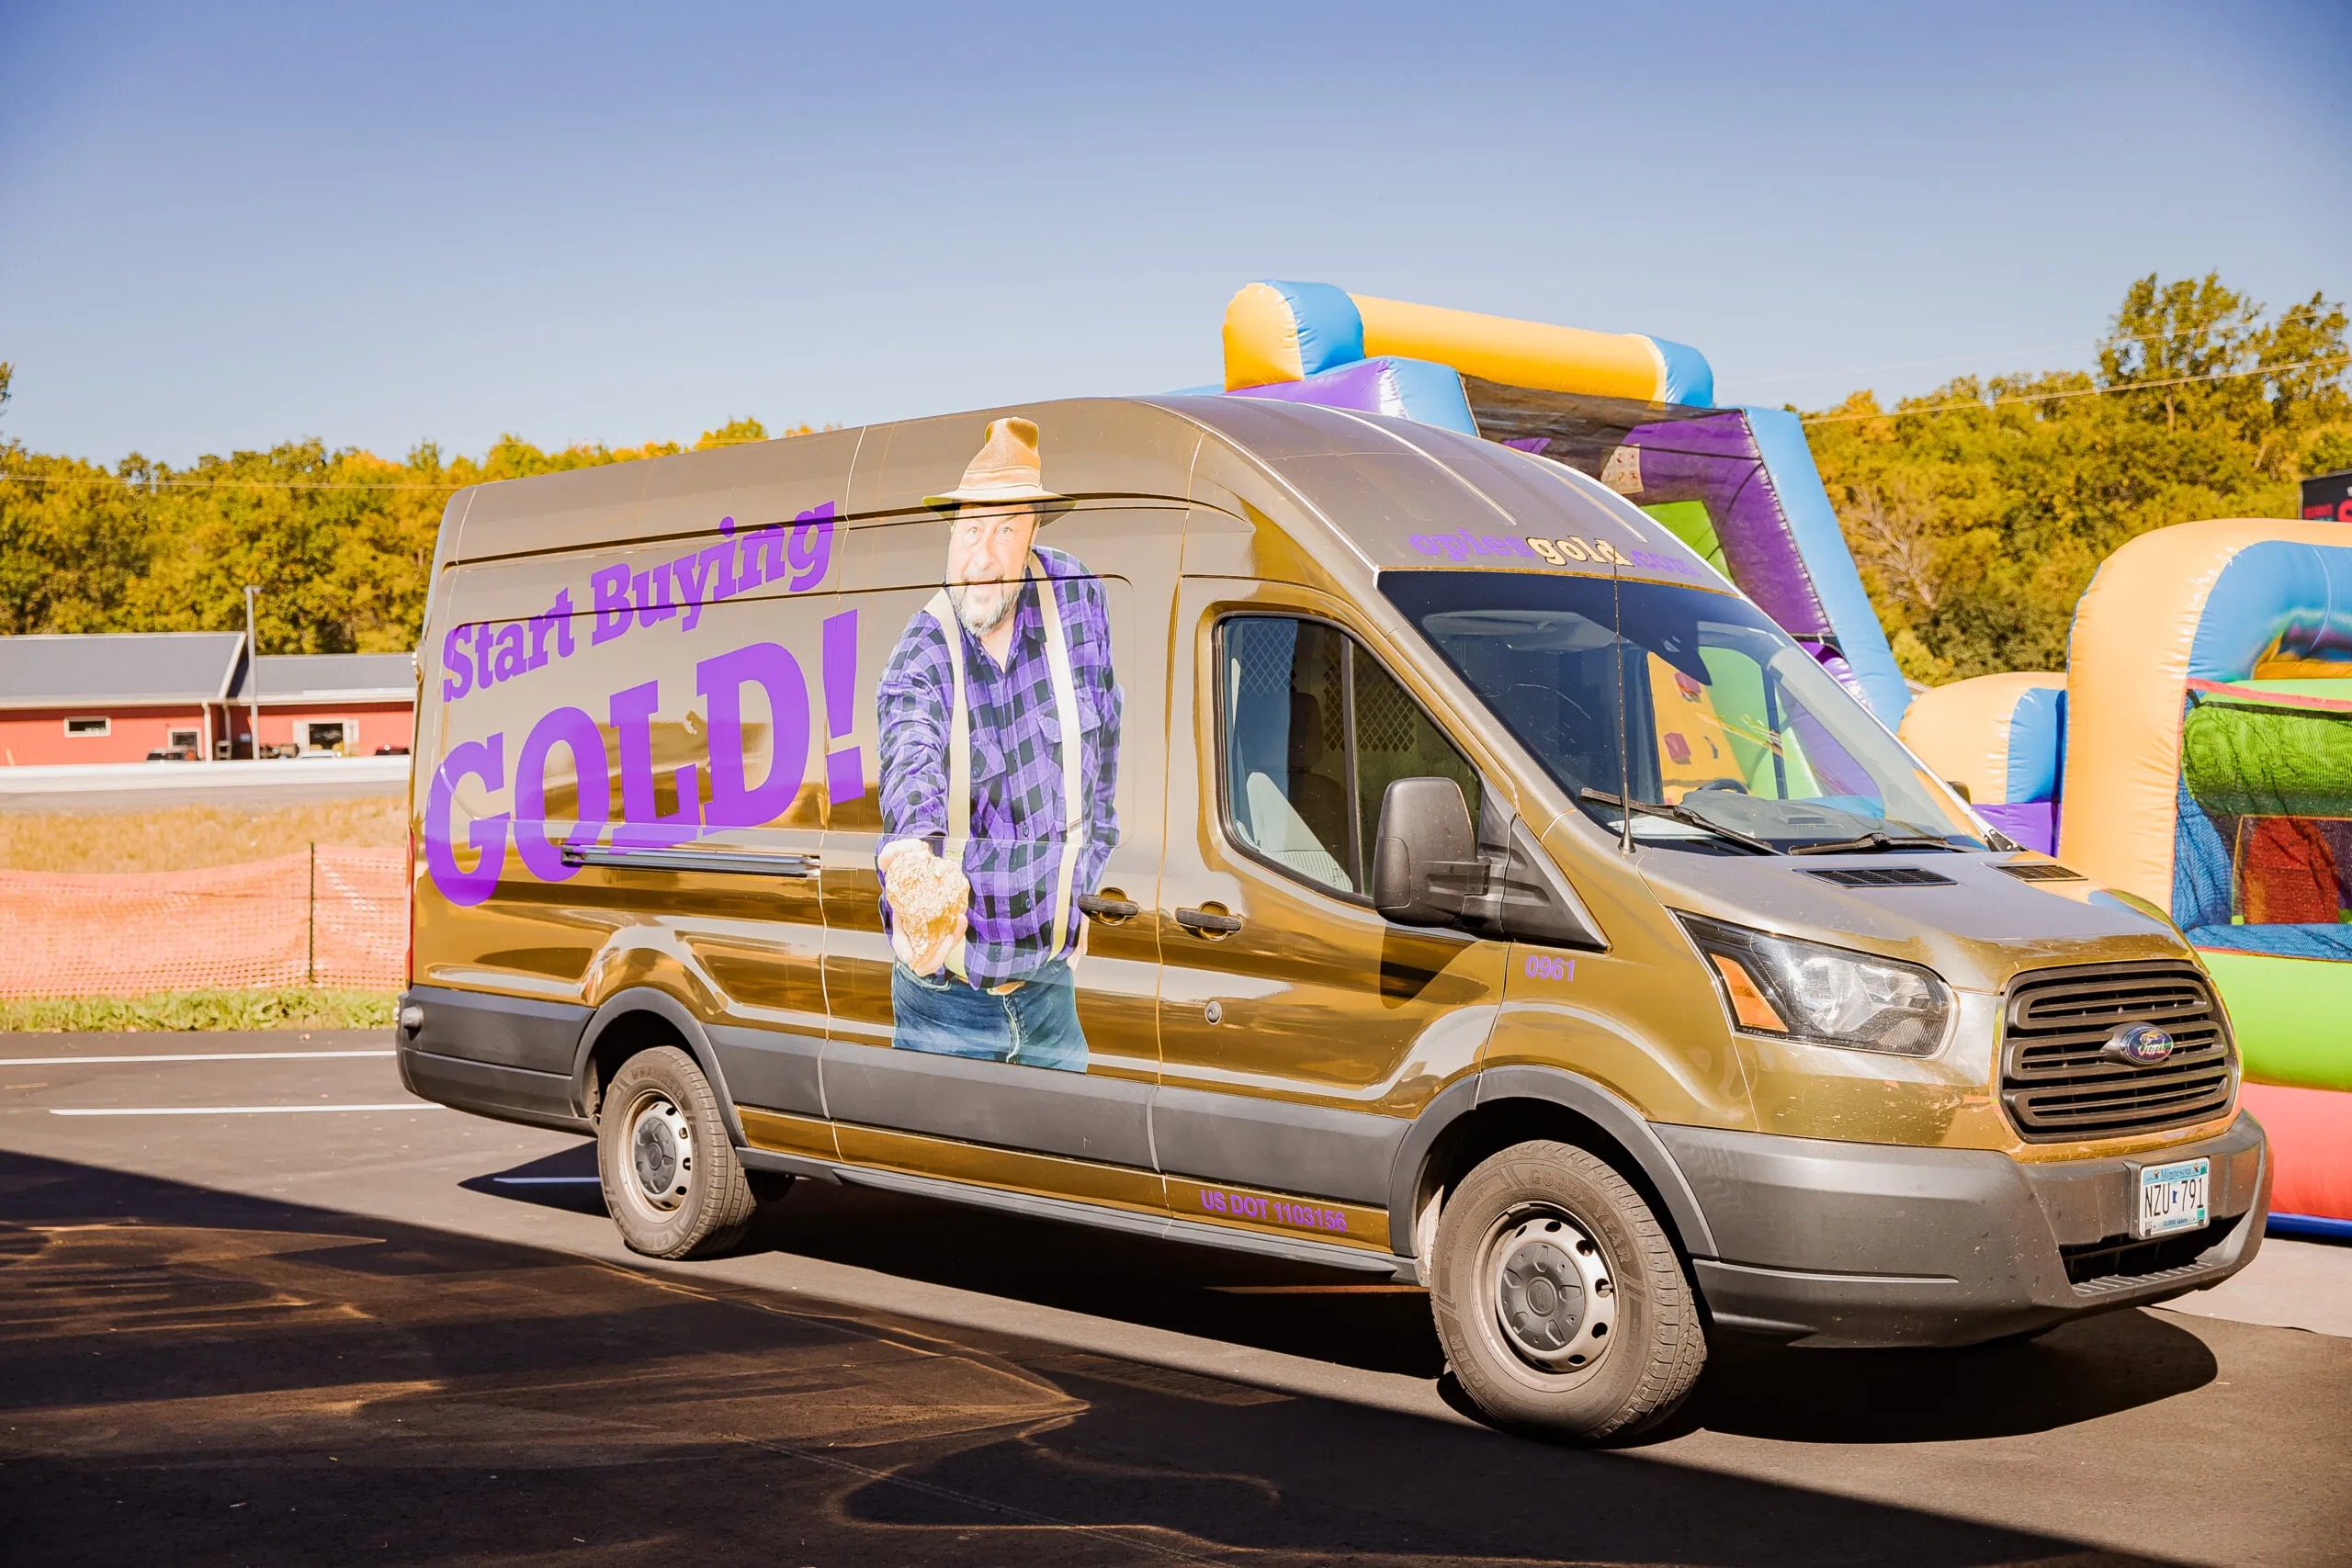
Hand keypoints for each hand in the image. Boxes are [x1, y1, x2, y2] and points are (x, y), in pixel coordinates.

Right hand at [880, 840, 967, 974]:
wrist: (923, 860)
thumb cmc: (909, 860)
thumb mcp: (899, 853)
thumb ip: (891, 854)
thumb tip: (886, 860)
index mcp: (901, 921)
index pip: (900, 945)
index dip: (906, 952)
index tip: (912, 953)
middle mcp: (915, 929)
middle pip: (923, 958)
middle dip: (935, 955)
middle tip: (947, 937)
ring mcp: (931, 929)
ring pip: (940, 949)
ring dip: (951, 941)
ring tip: (958, 920)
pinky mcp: (944, 924)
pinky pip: (951, 936)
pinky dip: (957, 931)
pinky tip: (960, 915)